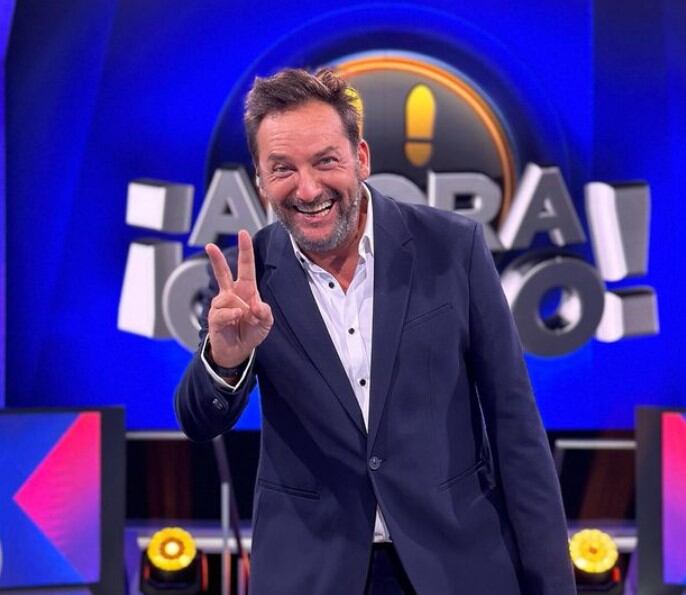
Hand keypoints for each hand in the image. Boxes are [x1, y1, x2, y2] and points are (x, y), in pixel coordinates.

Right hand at [205, 230, 272, 367]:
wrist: (237, 351)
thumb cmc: (251, 332)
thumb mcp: (266, 322)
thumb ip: (265, 312)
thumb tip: (255, 305)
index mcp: (246, 290)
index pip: (245, 266)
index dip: (245, 250)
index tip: (242, 233)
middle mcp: (231, 294)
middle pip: (222, 272)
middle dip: (216, 259)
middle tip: (209, 246)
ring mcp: (220, 305)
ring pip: (228, 299)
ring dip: (241, 310)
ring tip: (244, 320)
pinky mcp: (214, 317)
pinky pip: (223, 312)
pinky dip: (232, 316)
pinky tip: (236, 319)